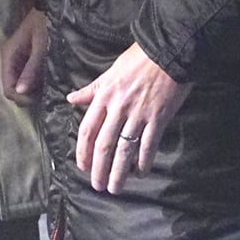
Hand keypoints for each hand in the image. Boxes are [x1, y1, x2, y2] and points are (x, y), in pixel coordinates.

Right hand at [0, 8, 46, 105]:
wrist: (51, 8)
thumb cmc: (46, 24)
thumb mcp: (41, 47)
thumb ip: (31, 69)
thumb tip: (21, 92)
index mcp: (9, 55)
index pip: (8, 88)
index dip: (22, 97)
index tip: (39, 99)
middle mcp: (9, 60)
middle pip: (13, 88)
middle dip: (28, 95)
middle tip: (46, 93)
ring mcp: (17, 60)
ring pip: (20, 85)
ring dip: (33, 89)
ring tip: (49, 86)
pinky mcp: (25, 60)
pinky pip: (27, 78)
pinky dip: (36, 83)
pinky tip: (48, 80)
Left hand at [67, 41, 182, 194]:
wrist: (168, 52)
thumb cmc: (139, 59)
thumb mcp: (110, 71)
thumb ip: (92, 90)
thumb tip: (71, 98)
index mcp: (104, 96)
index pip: (88, 129)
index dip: (83, 150)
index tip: (82, 166)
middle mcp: (119, 108)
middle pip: (104, 144)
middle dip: (99, 169)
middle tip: (97, 186)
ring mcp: (139, 115)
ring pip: (124, 150)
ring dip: (119, 172)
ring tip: (115, 187)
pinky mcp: (158, 118)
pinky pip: (148, 145)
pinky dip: (143, 162)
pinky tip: (140, 173)